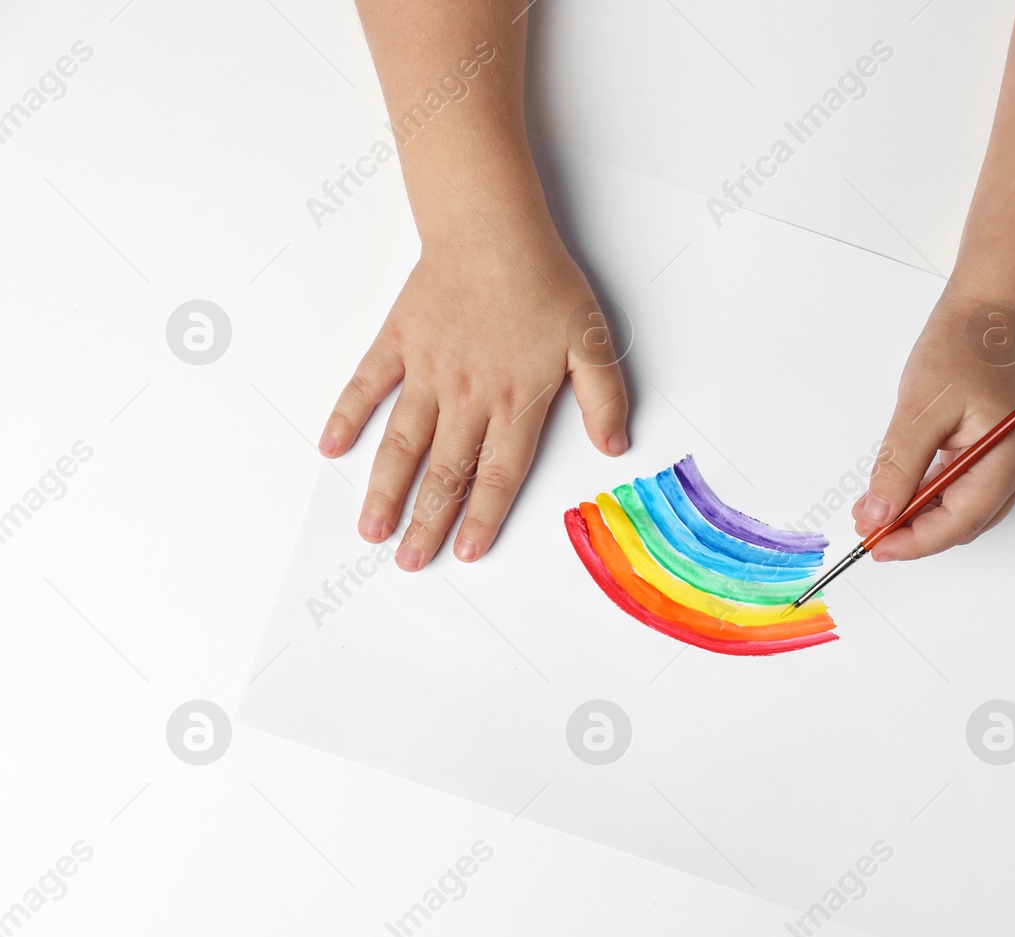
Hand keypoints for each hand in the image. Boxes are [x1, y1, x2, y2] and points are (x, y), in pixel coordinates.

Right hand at [318, 232, 628, 569]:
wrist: (492, 229)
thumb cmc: (544, 282)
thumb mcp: (592, 341)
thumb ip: (604, 398)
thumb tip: (615, 446)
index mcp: (516, 401)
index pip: (498, 475)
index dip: (482, 517)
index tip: (465, 552)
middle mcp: (468, 396)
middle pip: (445, 472)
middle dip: (426, 522)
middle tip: (408, 562)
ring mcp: (427, 371)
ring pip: (402, 443)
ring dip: (385, 489)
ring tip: (370, 529)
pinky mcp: (398, 342)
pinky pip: (367, 386)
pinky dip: (347, 416)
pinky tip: (331, 449)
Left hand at [852, 294, 1014, 560]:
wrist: (986, 317)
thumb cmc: (962, 348)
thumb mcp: (919, 409)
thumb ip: (899, 467)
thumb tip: (879, 513)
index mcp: (1008, 457)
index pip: (959, 522)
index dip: (914, 542)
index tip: (876, 546)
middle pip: (962, 525)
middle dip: (913, 532)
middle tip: (869, 528)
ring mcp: (1013, 465)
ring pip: (962, 514)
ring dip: (919, 518)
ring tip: (876, 511)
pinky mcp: (999, 458)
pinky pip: (963, 493)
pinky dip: (930, 499)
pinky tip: (900, 494)